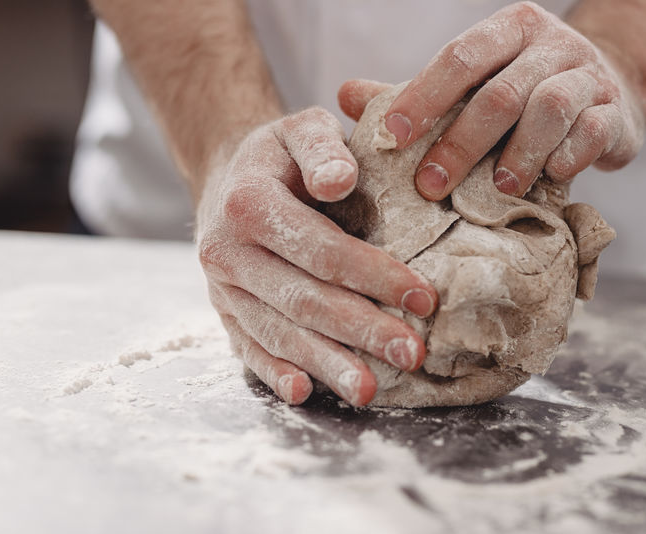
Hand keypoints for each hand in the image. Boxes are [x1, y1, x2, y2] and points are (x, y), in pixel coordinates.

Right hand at [196, 108, 438, 406]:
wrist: (224, 178)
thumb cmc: (279, 155)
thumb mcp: (299, 129)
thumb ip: (321, 146)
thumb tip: (339, 180)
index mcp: (249, 203)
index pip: (320, 248)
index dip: (373, 274)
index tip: (423, 296)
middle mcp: (227, 251)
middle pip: (302, 298)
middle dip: (360, 329)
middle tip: (410, 354)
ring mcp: (222, 288)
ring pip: (277, 332)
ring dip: (325, 363)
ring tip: (368, 391)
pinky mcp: (224, 312)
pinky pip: (248, 347)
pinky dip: (274, 372)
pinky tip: (304, 393)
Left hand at [372, 1, 645, 198]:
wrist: (608, 89)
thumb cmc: (522, 93)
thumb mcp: (473, 84)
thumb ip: (415, 93)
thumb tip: (345, 96)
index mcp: (507, 31)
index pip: (458, 59)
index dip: (421, 98)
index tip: (389, 140)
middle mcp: (549, 45)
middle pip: (501, 93)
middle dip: (461, 143)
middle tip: (431, 186)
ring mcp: (588, 75)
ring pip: (551, 109)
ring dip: (519, 154)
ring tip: (497, 189)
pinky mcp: (616, 112)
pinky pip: (592, 133)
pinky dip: (567, 157)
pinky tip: (548, 178)